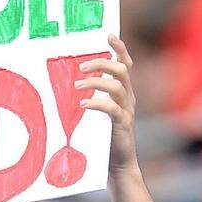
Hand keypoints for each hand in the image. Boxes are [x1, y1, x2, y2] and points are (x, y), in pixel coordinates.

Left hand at [78, 35, 137, 175]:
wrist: (118, 165)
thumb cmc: (104, 138)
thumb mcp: (100, 112)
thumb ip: (94, 96)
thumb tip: (73, 81)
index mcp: (124, 92)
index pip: (126, 63)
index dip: (119, 48)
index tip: (108, 35)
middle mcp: (128, 98)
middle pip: (121, 70)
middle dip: (101, 64)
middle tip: (81, 68)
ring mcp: (127, 111)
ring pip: (117, 86)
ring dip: (95, 82)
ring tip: (77, 86)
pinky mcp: (122, 125)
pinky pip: (112, 108)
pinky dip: (97, 102)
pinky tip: (83, 105)